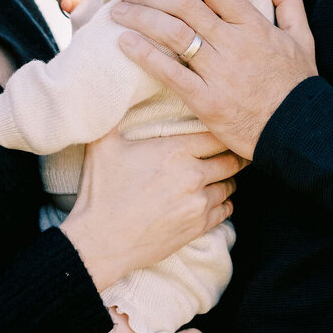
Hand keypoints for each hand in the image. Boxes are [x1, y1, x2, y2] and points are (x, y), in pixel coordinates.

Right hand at [59, 129, 241, 293]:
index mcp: (174, 151)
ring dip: (226, 180)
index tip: (220, 130)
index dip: (219, 131)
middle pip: (231, 160)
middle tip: (230, 151)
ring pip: (230, 186)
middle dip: (231, 155)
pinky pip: (226, 210)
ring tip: (219, 176)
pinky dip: (223, 203)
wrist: (101, 242)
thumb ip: (114, 116)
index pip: (214, 135)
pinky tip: (214, 199)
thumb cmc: (101, 192)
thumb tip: (114, 91)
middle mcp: (193, 176)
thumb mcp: (103, 146)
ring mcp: (198, 203)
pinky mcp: (198, 227)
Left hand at [110, 0, 317, 159]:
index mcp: (255, 26)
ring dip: (142, 17)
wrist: (301, 133)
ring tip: (118, 10)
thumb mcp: (302, 38)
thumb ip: (288, 2)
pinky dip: (145, 55)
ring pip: (174, 34)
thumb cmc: (298, 85)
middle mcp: (234, 44)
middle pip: (186, 6)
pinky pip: (170, 73)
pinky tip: (125, 43)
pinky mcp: (207, 101)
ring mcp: (219, 73)